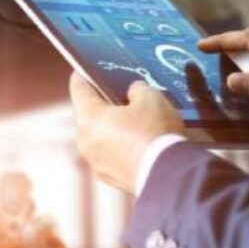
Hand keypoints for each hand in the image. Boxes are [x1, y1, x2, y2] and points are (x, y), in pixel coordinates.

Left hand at [69, 73, 184, 192]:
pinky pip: (112, 156)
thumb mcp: (152, 97)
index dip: (85, 75)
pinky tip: (143, 143)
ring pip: (101, 137)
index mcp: (90, 117)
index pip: (79, 88)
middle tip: (125, 96)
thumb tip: (134, 92)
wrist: (168, 175)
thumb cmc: (156, 132)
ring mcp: (96, 162)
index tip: (86, 69)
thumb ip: (138, 90)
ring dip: (115, 128)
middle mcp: (85, 141)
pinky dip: (123, 148)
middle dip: (106, 105)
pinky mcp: (110, 178)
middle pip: (91, 115)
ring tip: (139, 122)